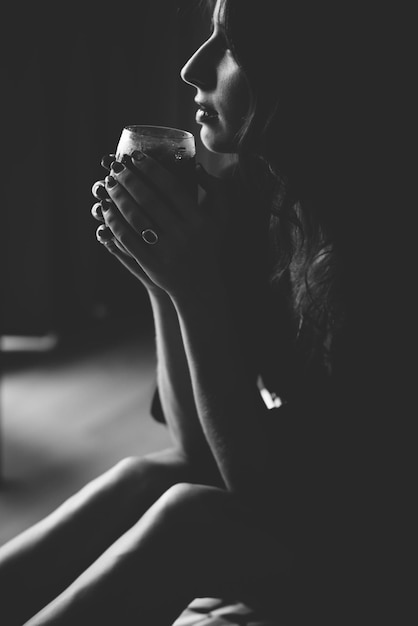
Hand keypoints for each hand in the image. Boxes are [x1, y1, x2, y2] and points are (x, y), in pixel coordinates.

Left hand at [100, 152, 230, 299]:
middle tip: (115, 167)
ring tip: (108, 184)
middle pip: (150, 200)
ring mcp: (166, 251)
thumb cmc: (209, 246)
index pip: (171, 188)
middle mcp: (182, 235)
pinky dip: (115, 223)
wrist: (200, 286)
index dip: (152, 170)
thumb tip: (196, 166)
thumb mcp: (221, 219)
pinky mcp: (151, 264)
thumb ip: (216, 190)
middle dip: (130, 180)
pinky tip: (107, 210)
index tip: (136, 156)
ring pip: (136, 219)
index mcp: (199, 221)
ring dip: (119, 198)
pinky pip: (128, 240)